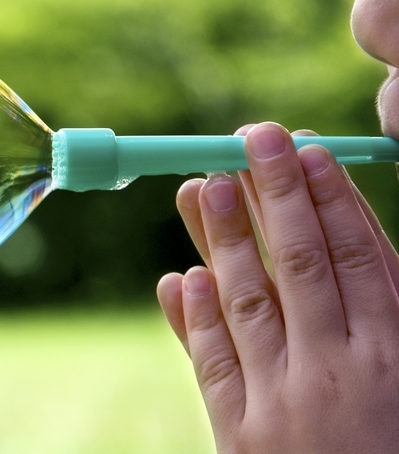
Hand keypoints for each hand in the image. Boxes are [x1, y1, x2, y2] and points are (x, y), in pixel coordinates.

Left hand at [157, 122, 398, 453]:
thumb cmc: (393, 442)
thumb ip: (383, 315)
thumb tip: (362, 251)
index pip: (360, 259)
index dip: (333, 200)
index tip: (309, 149)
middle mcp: (343, 373)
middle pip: (303, 265)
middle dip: (278, 195)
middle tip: (253, 136)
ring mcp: (288, 404)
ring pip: (251, 302)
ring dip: (225, 240)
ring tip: (206, 183)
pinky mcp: (244, 437)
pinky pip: (216, 366)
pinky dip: (197, 319)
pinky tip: (182, 276)